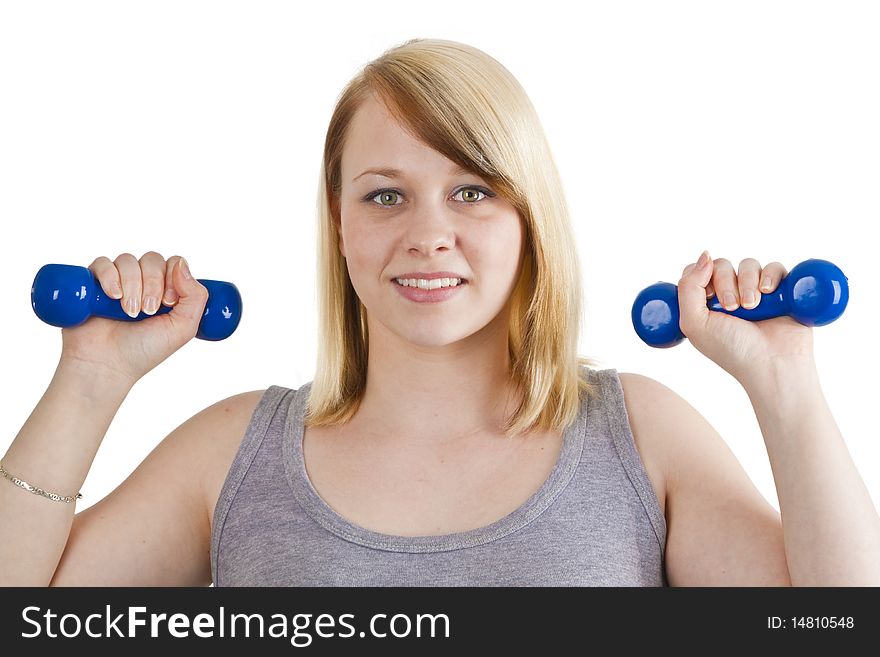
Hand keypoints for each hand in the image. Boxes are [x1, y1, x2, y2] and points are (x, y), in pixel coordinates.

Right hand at [59, 251, 208, 384]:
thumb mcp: (183, 328)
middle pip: (153, 259)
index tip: (169, 302)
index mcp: (166, 291)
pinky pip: (102, 263)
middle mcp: (143, 283)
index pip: (175, 263)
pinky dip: (110, 277)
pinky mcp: (93, 283)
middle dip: (152, 284)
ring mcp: (118, 281)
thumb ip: (196, 297)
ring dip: (132, 285)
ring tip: (129, 312)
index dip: (174, 276)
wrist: (107, 365)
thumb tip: (182, 264)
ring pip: (128, 260)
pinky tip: (113, 296)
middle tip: (148, 311)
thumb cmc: (145, 350)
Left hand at [677, 251, 815, 385]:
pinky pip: (774, 267)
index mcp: (706, 304)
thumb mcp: (694, 323)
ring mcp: (756, 292)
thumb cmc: (732, 350)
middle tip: (732, 308)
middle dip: (726, 284)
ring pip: (747, 264)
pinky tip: (769, 294)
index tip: (708, 298)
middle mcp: (730, 295)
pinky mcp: (781, 290)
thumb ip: (688, 287)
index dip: (701, 278)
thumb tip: (704, 255)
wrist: (773, 365)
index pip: (697, 272)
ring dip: (748, 283)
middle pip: (721, 265)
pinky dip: (770, 276)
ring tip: (752, 307)